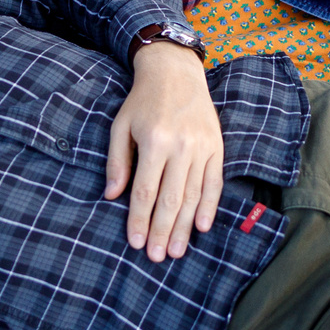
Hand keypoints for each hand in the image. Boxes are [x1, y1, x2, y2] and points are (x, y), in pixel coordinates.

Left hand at [104, 43, 225, 261]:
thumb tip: (112, 196)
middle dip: (161, 230)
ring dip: (184, 226)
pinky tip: (202, 226)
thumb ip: (117, 162)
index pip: (145, 190)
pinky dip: (210, 206)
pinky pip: (214, 182)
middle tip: (155, 257)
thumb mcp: (120, 126)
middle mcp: (180, 146)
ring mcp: (202, 147)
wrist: (176, 72)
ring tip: (176, 251)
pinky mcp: (217, 147)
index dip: (138, 218)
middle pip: (170, 198)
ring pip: (193, 195)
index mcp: (154, 140)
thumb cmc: (142, 101)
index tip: (134, 242)